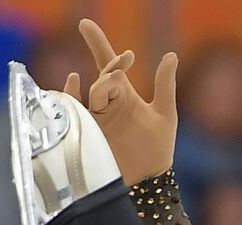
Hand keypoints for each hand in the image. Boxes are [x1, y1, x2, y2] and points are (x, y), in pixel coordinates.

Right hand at [64, 18, 177, 183]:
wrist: (149, 181)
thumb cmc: (157, 149)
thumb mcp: (165, 114)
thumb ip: (165, 85)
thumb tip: (171, 55)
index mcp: (125, 95)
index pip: (109, 64)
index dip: (97, 43)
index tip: (85, 26)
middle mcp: (107, 103)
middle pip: (103, 78)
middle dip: (112, 69)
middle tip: (123, 66)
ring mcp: (97, 118)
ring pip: (92, 93)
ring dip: (102, 84)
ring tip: (115, 80)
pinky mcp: (90, 133)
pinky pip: (74, 111)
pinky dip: (71, 96)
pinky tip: (74, 81)